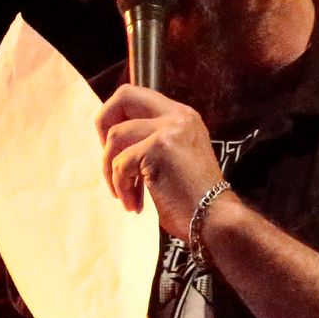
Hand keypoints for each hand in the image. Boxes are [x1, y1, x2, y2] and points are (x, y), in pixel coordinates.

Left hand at [96, 83, 230, 240]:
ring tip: (125, 195)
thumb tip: (112, 138)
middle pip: (124, 96)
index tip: (115, 149)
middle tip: (107, 158)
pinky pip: (121, 164)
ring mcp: (170, 129)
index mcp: (183, 116)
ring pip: (116, 135)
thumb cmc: (192, 200)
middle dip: (103, 123)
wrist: (215, 221)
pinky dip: (121, 188)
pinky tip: (134, 205)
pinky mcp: (159, 148)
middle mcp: (178, 116)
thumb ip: (150, 141)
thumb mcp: (174, 158)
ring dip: (112, 171)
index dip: (116, 118)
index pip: (137, 96)